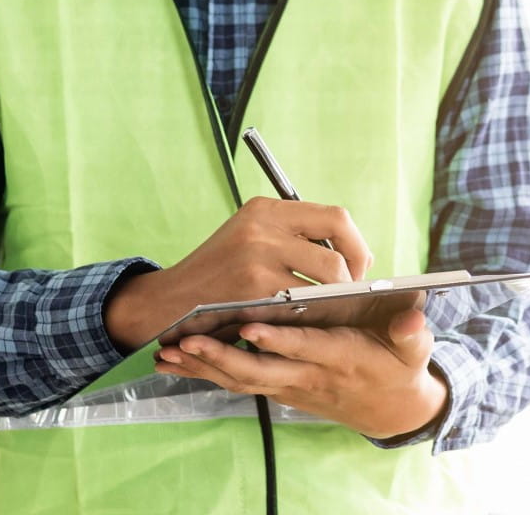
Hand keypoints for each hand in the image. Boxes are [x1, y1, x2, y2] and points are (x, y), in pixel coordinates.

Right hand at [105, 197, 372, 350]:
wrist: (172, 300)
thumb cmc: (219, 273)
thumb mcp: (250, 236)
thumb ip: (293, 235)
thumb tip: (351, 251)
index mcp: (265, 208)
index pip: (335, 217)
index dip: (356, 244)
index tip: (358, 266)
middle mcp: (263, 226)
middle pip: (338, 248)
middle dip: (354, 275)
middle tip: (349, 292)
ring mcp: (258, 258)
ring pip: (328, 277)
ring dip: (336, 298)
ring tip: (329, 307)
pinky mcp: (254, 290)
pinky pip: (304, 304)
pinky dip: (312, 314)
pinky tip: (306, 321)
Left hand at [155, 308, 447, 438]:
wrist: (390, 410)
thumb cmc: (399, 370)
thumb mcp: (414, 352)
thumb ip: (412, 334)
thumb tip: (414, 318)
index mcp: (340, 358)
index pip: (306, 348)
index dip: (279, 340)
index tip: (249, 326)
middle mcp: (308, 375)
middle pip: (259, 371)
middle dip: (220, 358)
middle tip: (185, 342)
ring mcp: (290, 384)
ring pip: (241, 379)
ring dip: (204, 368)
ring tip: (167, 353)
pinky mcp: (279, 386)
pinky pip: (238, 381)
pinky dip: (207, 373)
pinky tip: (177, 362)